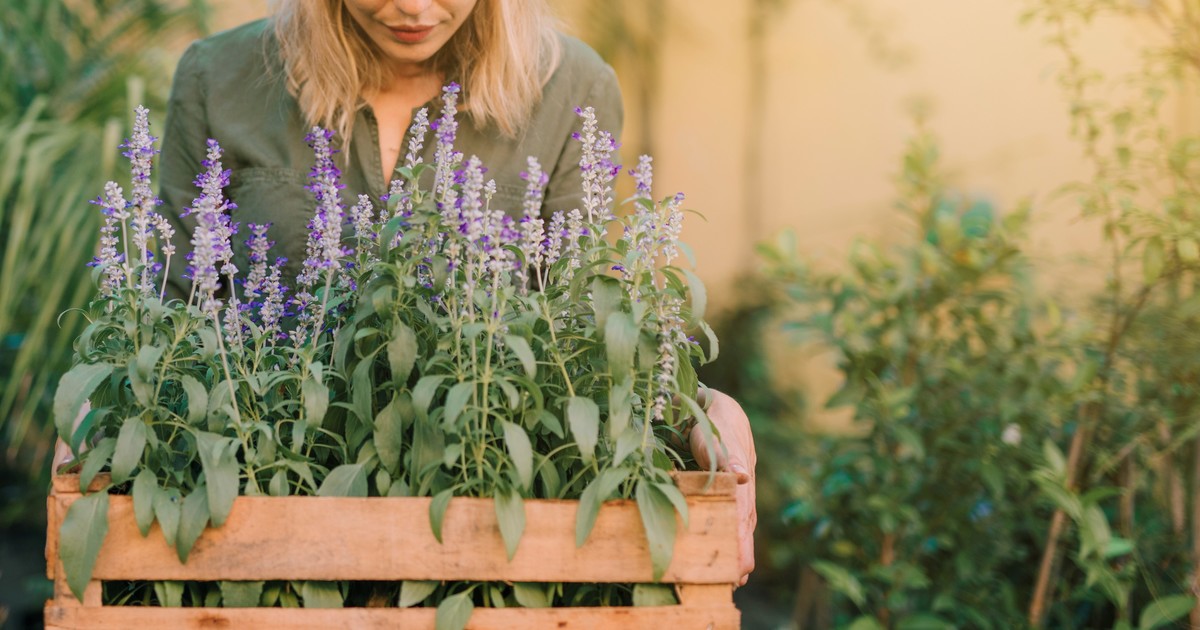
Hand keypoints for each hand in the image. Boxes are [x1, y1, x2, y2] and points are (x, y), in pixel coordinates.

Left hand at [690, 388, 756, 585]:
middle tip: (737, 581)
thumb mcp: (715, 437)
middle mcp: (741, 490)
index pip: (741, 517)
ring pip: (741, 525)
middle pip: (744, 526)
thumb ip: (725, 457)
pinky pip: (732, 518)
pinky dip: (732, 537)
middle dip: (742, 554)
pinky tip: (728, 552)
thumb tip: (741, 478)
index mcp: (739, 482)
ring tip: (735, 577)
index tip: (742, 566)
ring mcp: (737, 492)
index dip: (740, 542)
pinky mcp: (729, 493)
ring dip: (739, 549)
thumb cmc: (713, 424)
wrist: (717, 409)